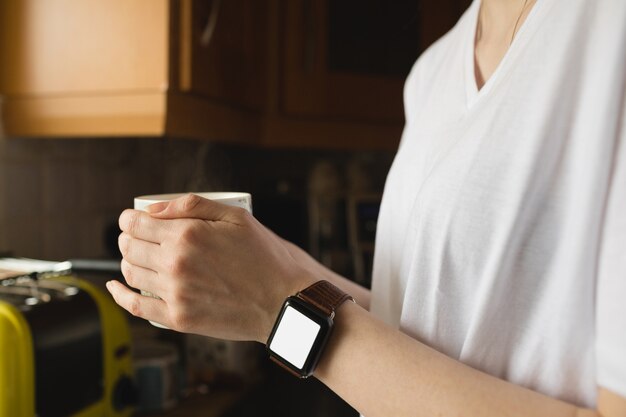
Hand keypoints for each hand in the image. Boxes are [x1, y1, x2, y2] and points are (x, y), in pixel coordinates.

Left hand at [106, 194, 315, 342]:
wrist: (282, 300)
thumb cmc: (264, 257)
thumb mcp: (236, 217)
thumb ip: (193, 205)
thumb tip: (155, 208)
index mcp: (187, 235)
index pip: (136, 223)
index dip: (129, 218)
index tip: (133, 218)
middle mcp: (175, 264)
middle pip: (129, 247)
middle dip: (127, 237)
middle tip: (137, 235)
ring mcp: (175, 293)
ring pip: (130, 273)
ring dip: (127, 260)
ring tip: (137, 256)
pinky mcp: (178, 318)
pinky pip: (136, 306)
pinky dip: (120, 295)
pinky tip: (116, 286)